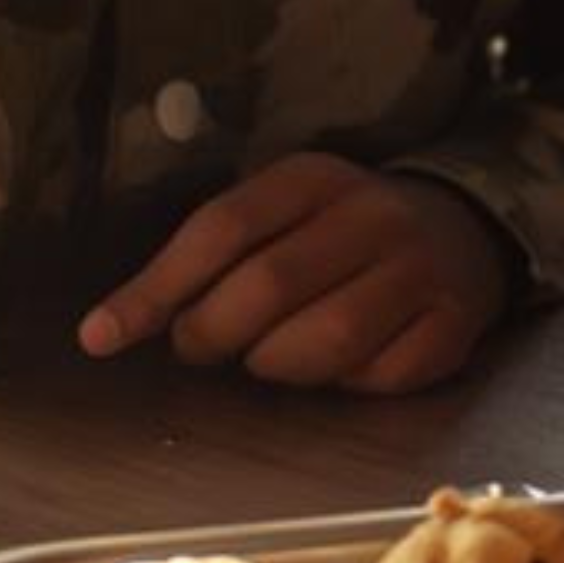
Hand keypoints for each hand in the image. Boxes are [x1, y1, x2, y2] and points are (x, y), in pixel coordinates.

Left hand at [77, 154, 511, 391]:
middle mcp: (374, 215)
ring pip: (329, 339)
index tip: (102, 336)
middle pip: (270, 285)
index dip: (157, 287)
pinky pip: (381, 375)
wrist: (461, 228)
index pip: (223, 228)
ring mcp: (420, 269)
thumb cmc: (336, 233)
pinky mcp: (453, 324)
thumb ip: (204, 260)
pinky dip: (346, 384)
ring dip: (278, 364)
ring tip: (269, 356)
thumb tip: (106, 330)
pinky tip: (340, 367)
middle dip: (213, 333)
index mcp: (315, 178)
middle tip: (202, 347)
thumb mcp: (275, 217)